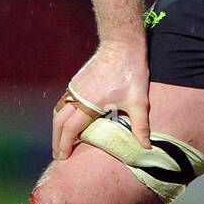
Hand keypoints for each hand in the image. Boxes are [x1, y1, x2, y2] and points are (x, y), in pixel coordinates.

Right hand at [52, 40, 150, 159]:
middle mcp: (77, 97)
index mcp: (89, 104)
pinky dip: (60, 115)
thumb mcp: (139, 102)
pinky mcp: (76, 81)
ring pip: (58, 111)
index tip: (62, 158)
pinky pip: (62, 101)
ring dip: (57, 128)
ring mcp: (74, 87)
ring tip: (60, 141)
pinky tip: (66, 120)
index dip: (65, 145)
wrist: (121, 45)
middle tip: (58, 155)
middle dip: (57, 141)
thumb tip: (146, 146)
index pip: (70, 130)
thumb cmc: (130, 73)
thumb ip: (140, 126)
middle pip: (59, 123)